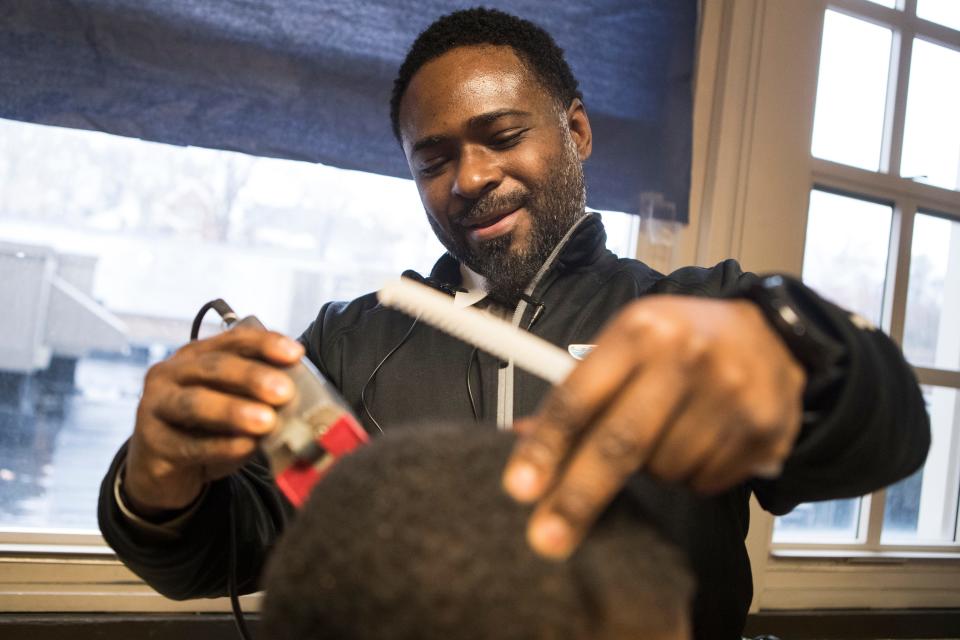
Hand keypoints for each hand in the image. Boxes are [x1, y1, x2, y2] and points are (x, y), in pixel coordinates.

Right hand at [123, 328, 303, 515]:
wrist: (162, 471)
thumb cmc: (205, 430)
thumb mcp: (233, 405)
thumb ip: (259, 397)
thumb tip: (299, 399)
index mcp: (196, 356)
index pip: (233, 341)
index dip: (265, 344)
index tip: (295, 353)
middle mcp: (171, 374)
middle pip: (214, 368)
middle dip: (252, 377)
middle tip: (284, 392)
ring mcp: (154, 406)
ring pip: (195, 403)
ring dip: (234, 411)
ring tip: (267, 422)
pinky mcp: (150, 443)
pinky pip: (188, 444)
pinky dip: (220, 446)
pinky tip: (245, 447)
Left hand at [502, 295, 805, 558]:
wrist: (773, 334)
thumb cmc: (684, 341)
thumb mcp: (627, 344)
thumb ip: (579, 392)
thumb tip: (524, 439)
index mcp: (640, 331)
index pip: (580, 398)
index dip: (546, 447)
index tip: (520, 488)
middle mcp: (685, 357)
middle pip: (620, 444)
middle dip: (579, 497)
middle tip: (548, 537)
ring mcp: (729, 394)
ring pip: (663, 470)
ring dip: (652, 469)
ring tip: (668, 430)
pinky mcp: (761, 429)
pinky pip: (703, 481)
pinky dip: (691, 474)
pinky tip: (701, 438)